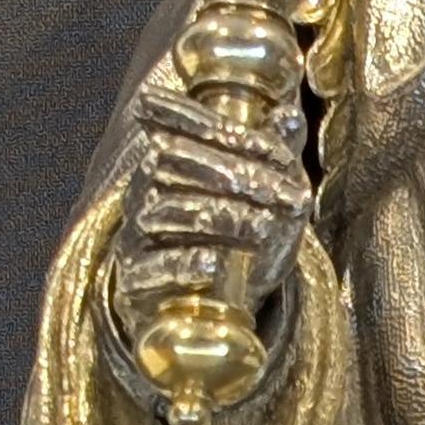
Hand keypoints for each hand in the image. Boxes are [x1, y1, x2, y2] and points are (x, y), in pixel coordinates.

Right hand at [109, 66, 314, 354]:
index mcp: (168, 157)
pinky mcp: (135, 280)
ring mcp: (136, 233)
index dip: (217, 125)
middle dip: (231, 172)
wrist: (209, 307)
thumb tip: (289, 117)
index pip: (177, 123)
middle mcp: (144, 188)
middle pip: (171, 160)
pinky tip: (213, 263)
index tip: (269, 146)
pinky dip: (182, 264)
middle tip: (281, 193)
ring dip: (220, 216)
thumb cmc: (235, 238)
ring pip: (166, 211)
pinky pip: (150, 269)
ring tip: (264, 227)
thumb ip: (273, 155)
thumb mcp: (261, 197)